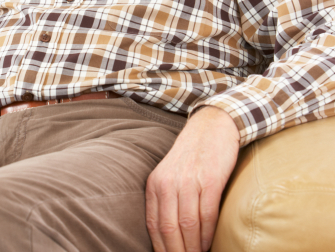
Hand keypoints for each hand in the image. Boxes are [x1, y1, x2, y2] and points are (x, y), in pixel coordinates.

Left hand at [145, 106, 239, 251]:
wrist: (212, 126)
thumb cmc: (192, 156)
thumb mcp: (170, 175)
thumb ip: (166, 201)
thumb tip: (167, 236)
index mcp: (155, 184)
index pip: (153, 226)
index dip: (161, 249)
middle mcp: (168, 183)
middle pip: (169, 230)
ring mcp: (189, 181)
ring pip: (189, 226)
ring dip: (194, 249)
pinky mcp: (211, 180)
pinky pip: (207, 215)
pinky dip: (208, 235)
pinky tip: (208, 245)